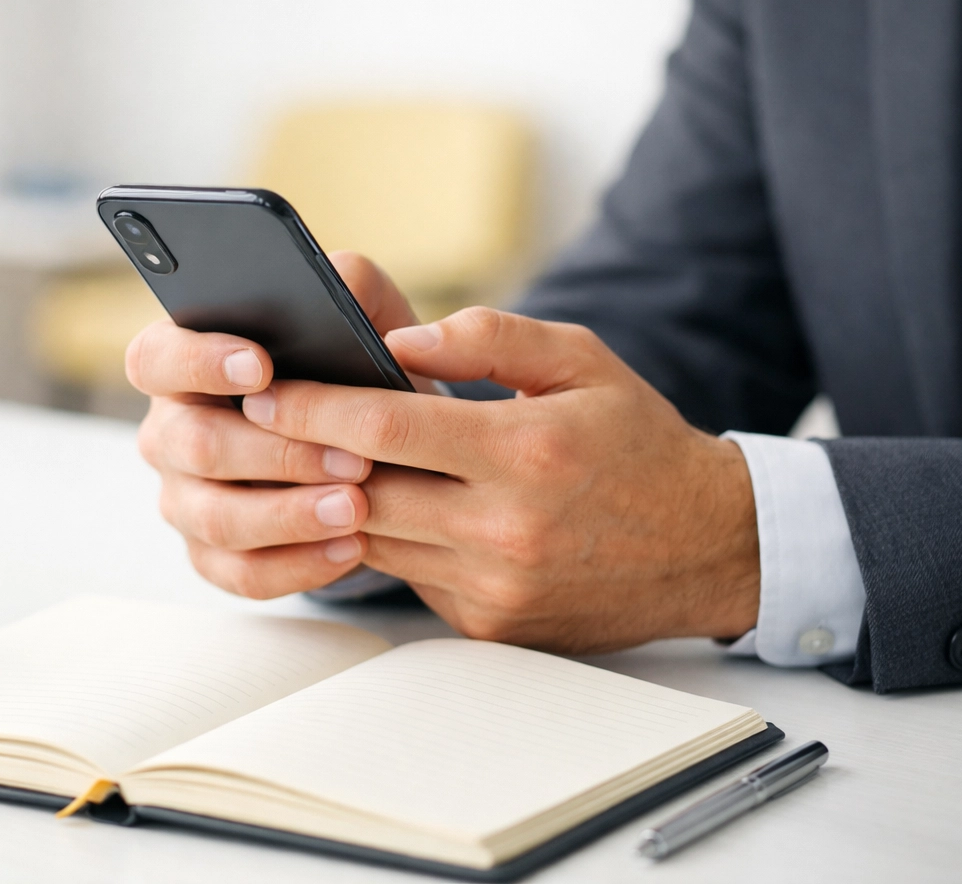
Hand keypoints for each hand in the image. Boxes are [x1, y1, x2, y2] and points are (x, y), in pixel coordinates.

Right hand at [128, 252, 422, 597]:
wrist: (378, 448)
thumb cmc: (352, 370)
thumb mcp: (359, 315)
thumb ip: (347, 283)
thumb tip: (340, 287)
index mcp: (182, 363)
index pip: (156, 358)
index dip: (201, 361)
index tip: (264, 365)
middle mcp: (168, 432)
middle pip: (195, 446)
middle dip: (276, 453)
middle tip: (351, 457)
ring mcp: (184, 498)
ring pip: (216, 518)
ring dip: (290, 515)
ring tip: (357, 508)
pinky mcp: (213, 555)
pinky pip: (242, 573)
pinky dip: (299, 566)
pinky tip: (352, 549)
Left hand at [242, 307, 760, 651]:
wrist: (709, 548)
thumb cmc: (638, 442)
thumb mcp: (581, 361)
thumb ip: (488, 338)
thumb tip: (397, 339)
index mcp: (525, 449)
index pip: (386, 425)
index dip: (312, 406)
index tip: (262, 390)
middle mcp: (505, 526)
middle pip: (362, 489)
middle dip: (297, 456)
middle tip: (252, 425)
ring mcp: (495, 584)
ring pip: (373, 540)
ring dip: (327, 502)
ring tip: (292, 460)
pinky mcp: (490, 623)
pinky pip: (407, 576)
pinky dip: (381, 540)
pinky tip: (366, 503)